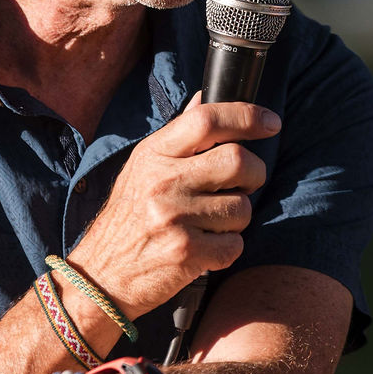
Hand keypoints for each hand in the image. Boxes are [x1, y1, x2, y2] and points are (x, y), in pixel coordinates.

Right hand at [67, 97, 278, 318]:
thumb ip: (178, 136)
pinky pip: (235, 244)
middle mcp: (163, 182)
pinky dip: (228, 247)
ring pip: (243, 207)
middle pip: (238, 161)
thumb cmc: (128, 219)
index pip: (207, 119)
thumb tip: (205, 97)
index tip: (271, 121)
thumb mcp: (142, 167)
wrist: (101, 276)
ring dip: (237, 217)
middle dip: (254, 174)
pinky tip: (205, 247)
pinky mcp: (187, 252)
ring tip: (210, 223)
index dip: (247, 116)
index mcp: (153, 154)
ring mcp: (175, 217)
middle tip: (242, 184)